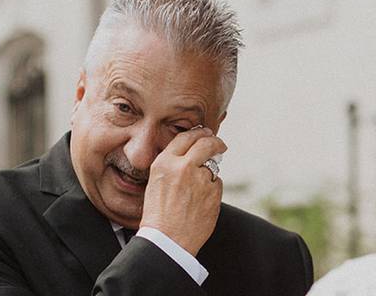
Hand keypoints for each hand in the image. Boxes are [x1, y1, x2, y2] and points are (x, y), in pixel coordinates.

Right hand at [139, 126, 226, 255]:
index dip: (198, 132)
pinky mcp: (214, 193)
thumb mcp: (156, 183)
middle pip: (206, 143)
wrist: (167, 242)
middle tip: (220, 144)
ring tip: (196, 193)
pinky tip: (200, 204)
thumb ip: (173, 166)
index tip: (205, 133)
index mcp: (165, 163)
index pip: (186, 137)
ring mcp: (201, 179)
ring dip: (209, 175)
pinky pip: (217, 185)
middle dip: (215, 141)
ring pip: (212, 167)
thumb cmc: (158, 216)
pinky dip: (212, 190)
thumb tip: (193, 154)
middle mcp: (183, 167)